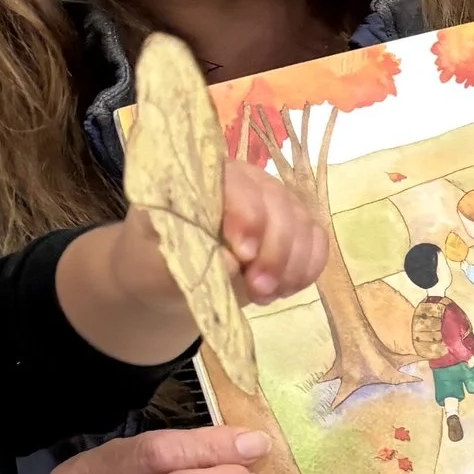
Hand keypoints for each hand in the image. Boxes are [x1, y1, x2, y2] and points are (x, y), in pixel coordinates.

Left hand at [72, 160, 328, 363]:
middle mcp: (248, 182)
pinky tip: (283, 289)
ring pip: (304, 225)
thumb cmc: (155, 261)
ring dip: (292, 266)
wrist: (169, 276)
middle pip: (280, 205)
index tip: (243, 255)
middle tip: (258, 290)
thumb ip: (186, 257)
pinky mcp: (295, 229)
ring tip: (265, 295)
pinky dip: (307, 269)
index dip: (248, 217)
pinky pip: (317, 244)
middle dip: (274, 252)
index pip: (239, 184)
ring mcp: (276, 204)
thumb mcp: (155, 261)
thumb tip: (232, 264)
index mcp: (207, 178)